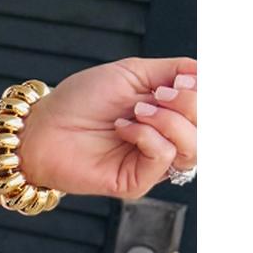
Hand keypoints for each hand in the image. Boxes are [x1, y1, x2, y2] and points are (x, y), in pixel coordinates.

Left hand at [16, 57, 196, 200]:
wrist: (43, 127)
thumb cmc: (80, 100)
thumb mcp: (132, 73)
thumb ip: (174, 71)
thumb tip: (206, 72)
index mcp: (170, 115)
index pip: (209, 109)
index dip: (205, 93)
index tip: (183, 80)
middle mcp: (167, 140)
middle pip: (207, 127)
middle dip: (190, 103)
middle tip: (159, 94)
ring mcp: (154, 163)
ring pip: (193, 147)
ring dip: (170, 120)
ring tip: (138, 110)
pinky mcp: (138, 181)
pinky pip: (164, 157)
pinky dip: (148, 136)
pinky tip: (124, 127)